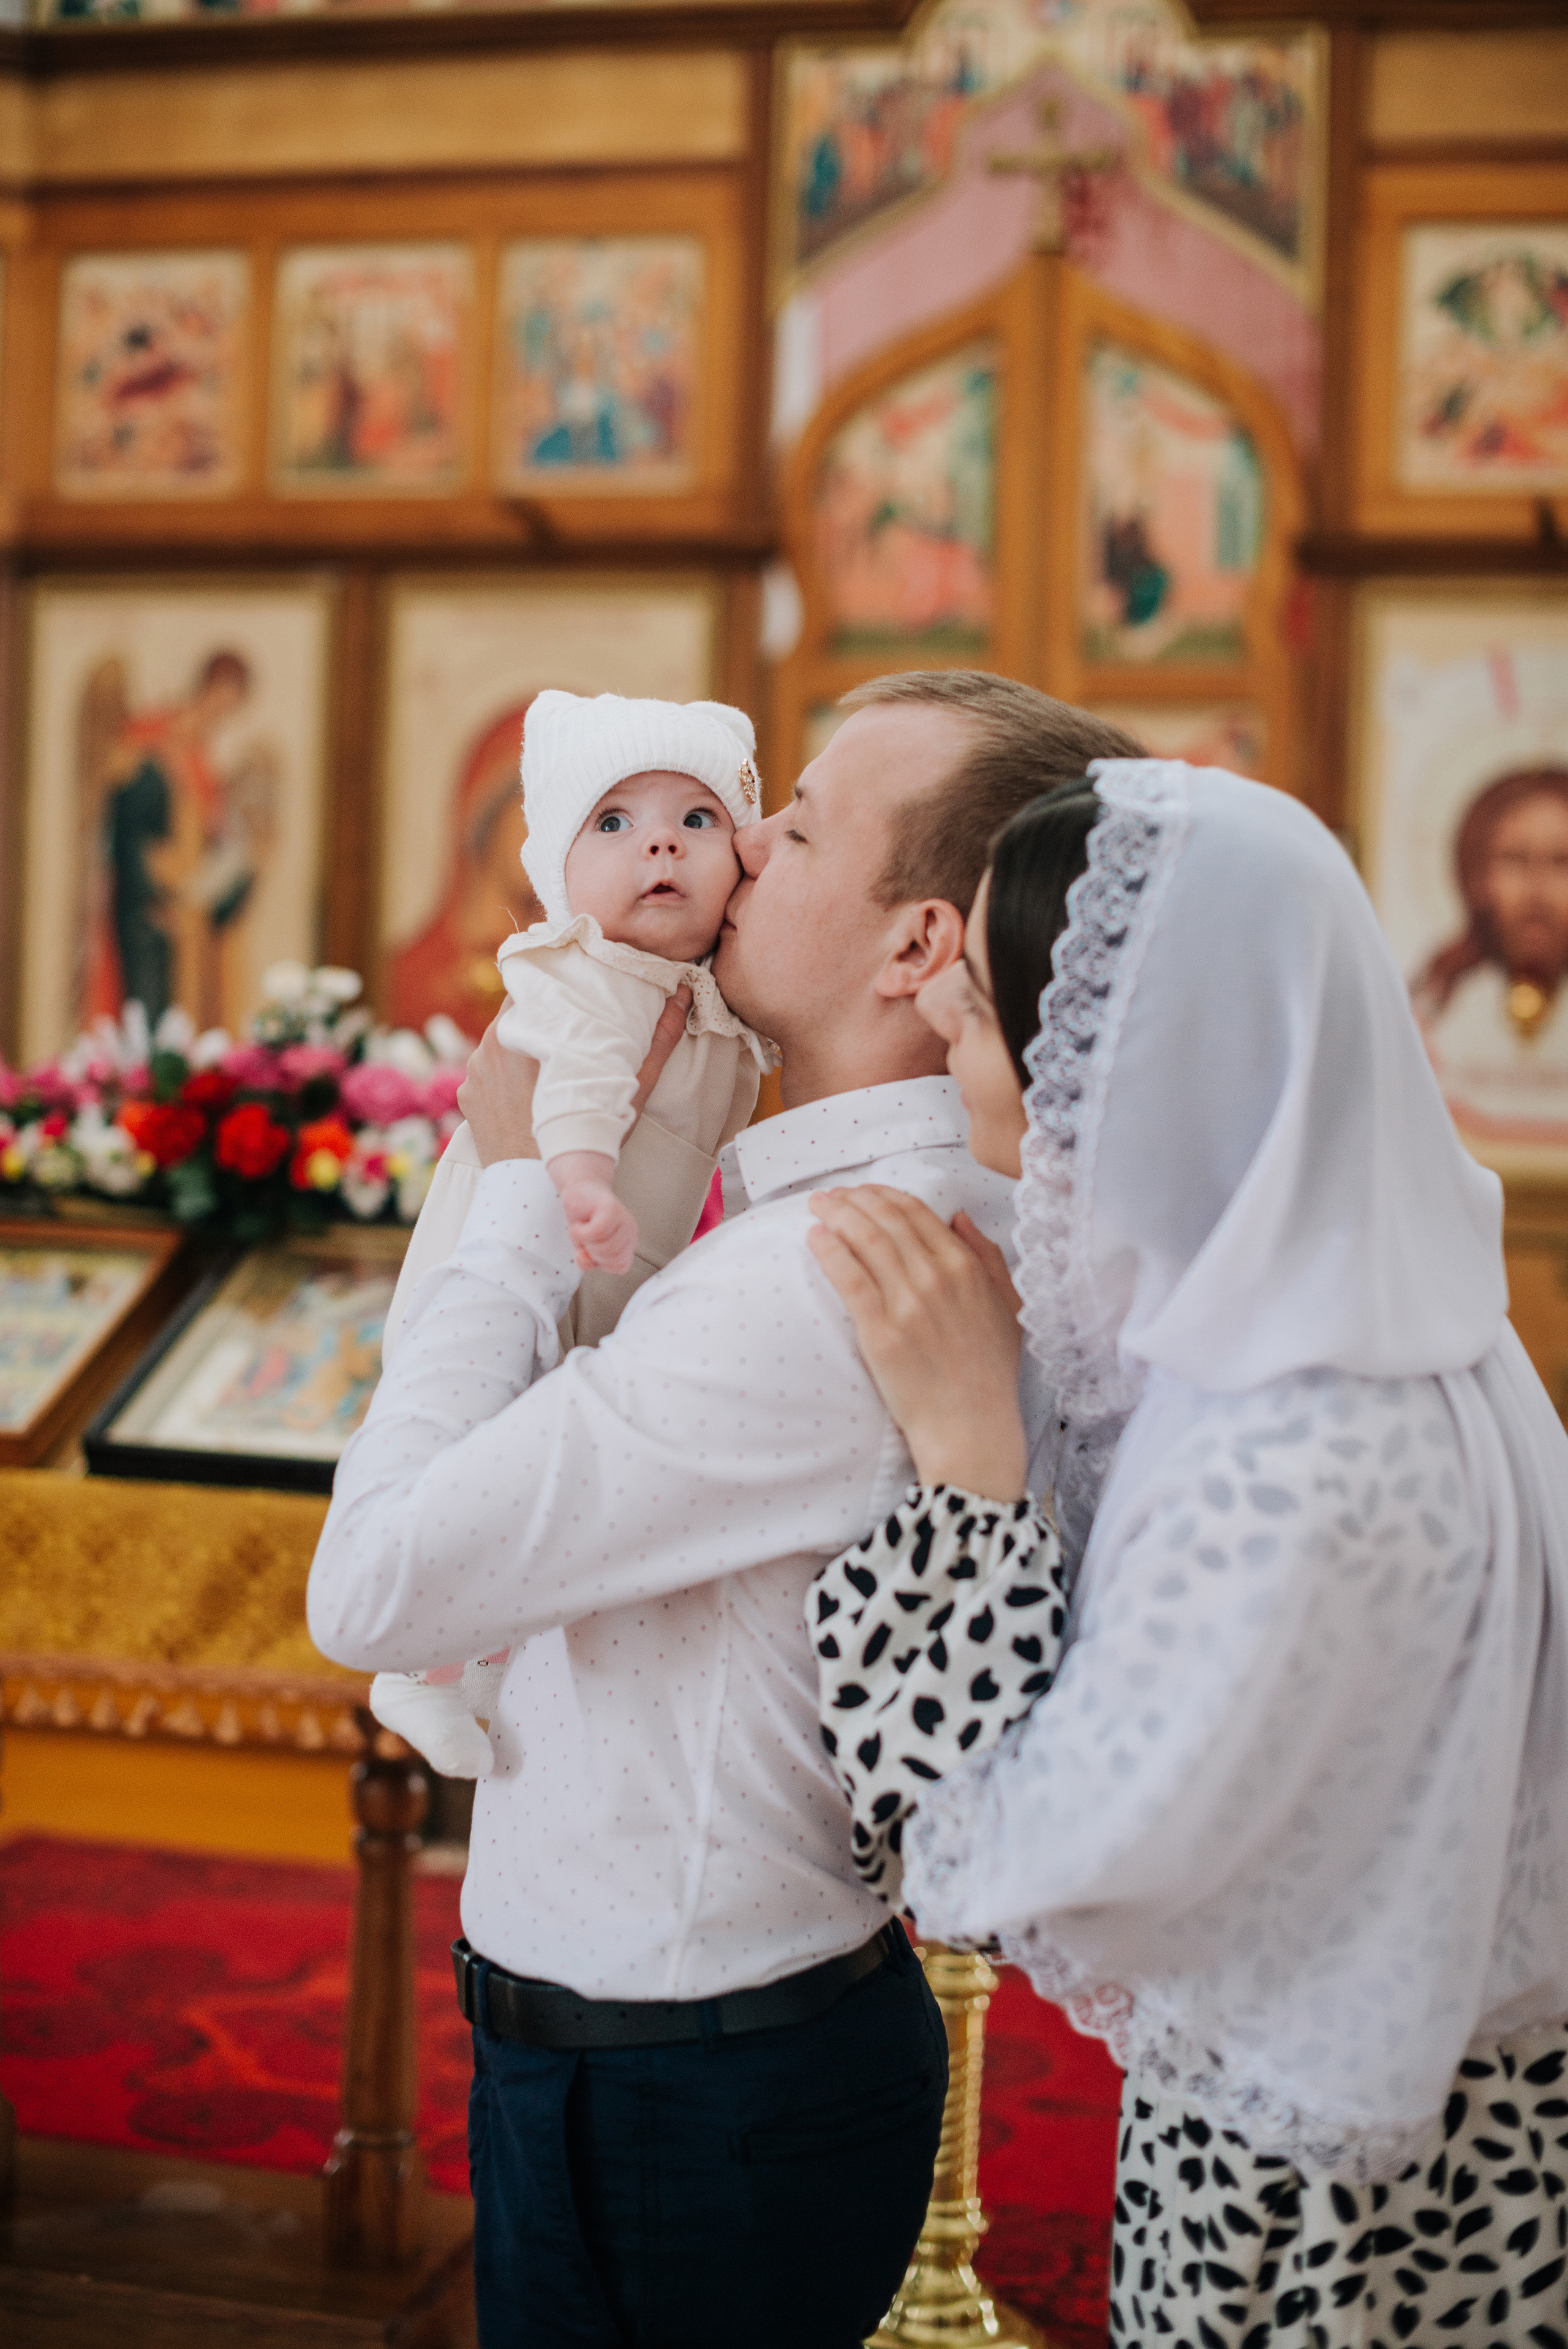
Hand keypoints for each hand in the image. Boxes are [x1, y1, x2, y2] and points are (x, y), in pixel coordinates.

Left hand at [458, 985, 692, 1169]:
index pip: (532, 986)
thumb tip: (682, 996)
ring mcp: (475, 1072)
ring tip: (545, 1069)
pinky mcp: (467, 1096)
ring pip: (500, 1044)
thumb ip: (658, 1041)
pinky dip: (502, 1079)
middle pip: (516, 1015)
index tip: (572, 994)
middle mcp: (491, 1044)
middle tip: (567, 1033)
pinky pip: (486, 1075)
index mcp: (527, 1029)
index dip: (553, 987)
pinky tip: (524, 1096)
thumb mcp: (628, 1090)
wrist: (535, 1192)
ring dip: (519, 1049)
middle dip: (539, 1021)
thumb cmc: (584, 1139)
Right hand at [557, 1178, 638, 1275]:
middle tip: (584, 1237)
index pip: (620, 1268)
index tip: (590, 1250)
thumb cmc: (584, 1220)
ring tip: (581, 1229)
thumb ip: (586, 1261)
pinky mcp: (612, 1209)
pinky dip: (580, 1233)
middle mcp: (630, 1232)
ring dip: (585, 1242)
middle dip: (591, 1253)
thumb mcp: (584, 1247)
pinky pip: (596, 1232)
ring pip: (605, 1247)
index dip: (601, 1264)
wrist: (579, 1191)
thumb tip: (586, 1261)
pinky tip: (578, 1225)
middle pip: (611, 1258)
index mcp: (628, 1243)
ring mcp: (624, 1219)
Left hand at [807, 1186, 1026, 1500]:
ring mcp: (908, 1304)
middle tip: (829, 1195)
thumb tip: (959, 1218)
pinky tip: (814, 1238)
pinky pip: (849, 1278)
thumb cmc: (989, 1374)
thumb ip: (988, 1258)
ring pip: (865, 1240)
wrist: (972, 1429)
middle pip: (885, 1220)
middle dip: (852, 1199)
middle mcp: (937, 1278)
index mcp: (966, 1269)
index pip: (917, 1213)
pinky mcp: (881, 1333)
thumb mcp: (1007, 1308)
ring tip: (817, 1207)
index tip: (860, 1192)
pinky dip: (829, 1251)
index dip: (882, 1195)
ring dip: (836, 1215)